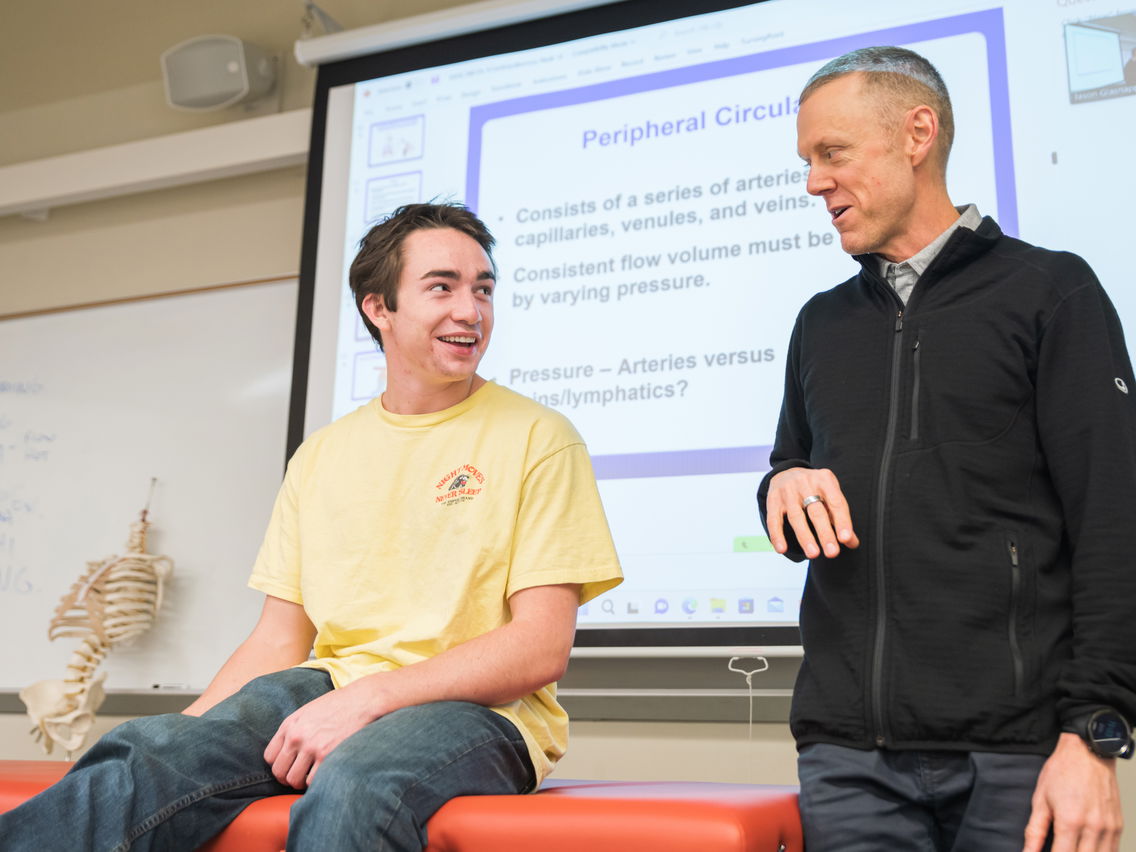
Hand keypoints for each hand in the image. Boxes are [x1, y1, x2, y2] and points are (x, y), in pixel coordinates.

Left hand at [263, 679, 383, 788]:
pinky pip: (312, 781)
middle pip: (279, 772)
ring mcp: (311, 747)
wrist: (363, 700)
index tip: (290, 766)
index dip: (279, 764)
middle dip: (288, 777)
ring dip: (302, 782)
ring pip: (294, 780)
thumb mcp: (309, 711)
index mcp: (290, 724)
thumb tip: (287, 750)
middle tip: (300, 776)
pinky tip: (324, 773)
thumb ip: (295, 729)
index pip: (269, 757)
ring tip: (312, 776)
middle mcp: (297, 736)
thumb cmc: (338, 705)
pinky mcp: (327, 756)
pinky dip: (317, 782)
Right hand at [765, 467, 858, 558]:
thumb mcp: (830, 496)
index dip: (842, 521)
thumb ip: (840, 518)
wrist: (787, 473)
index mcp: (825, 480)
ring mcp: (787, 491)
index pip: (836, 503)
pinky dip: (777, 535)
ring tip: (813, 554)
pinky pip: (774, 520)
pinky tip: (782, 549)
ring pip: (796, 517)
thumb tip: (851, 542)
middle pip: (816, 511)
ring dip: (805, 537)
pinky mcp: (773, 499)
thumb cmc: (815, 490)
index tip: (845, 539)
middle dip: (825, 533)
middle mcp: (805, 483)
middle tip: (832, 553)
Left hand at [1023, 733, 1122, 851]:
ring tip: (1070, 849)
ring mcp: (1109, 828)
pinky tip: (1085, 849)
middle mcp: (1093, 828)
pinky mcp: (1118, 826)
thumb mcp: (1040, 799)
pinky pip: (1111, 851)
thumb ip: (1035, 831)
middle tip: (1057, 850)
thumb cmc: (1061, 772)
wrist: (1087, 752)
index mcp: (1070, 821)